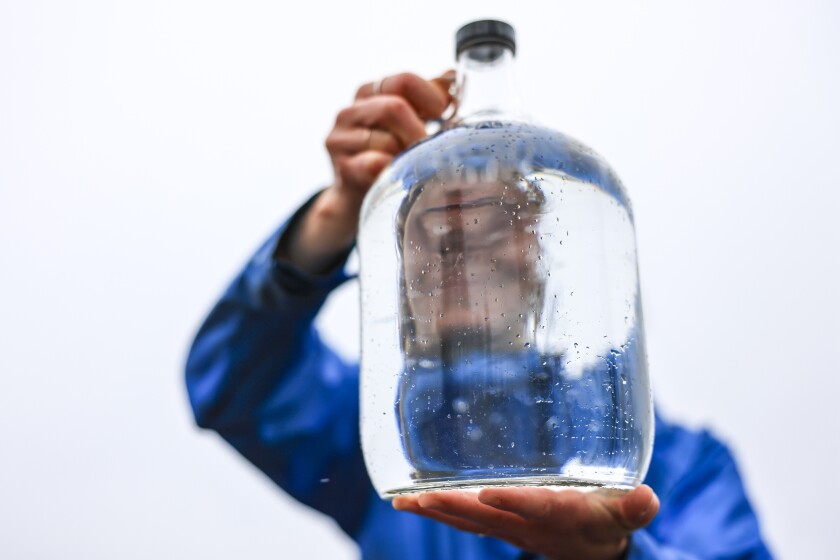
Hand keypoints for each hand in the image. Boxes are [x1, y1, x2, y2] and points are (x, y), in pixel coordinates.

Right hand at [281, 71, 453, 273]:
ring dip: (406, 156)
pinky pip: (375, 165)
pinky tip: (395, 176)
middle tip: (430, 149)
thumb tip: (452, 75)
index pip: (403, 80)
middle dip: (419, 131)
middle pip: (394, 108)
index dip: (431, 95)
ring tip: (411, 166)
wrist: (360, 194)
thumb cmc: (389, 152)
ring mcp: (340, 139)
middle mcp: (349, 111)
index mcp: (368, 92)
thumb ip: (428, 98)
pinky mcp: (342, 168)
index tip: (443, 113)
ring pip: (387, 140)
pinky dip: (392, 171)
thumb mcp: (409, 120)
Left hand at [392, 485, 658, 559]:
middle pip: (486, 518)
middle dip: (453, 507)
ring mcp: (508, 528)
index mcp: (559, 517)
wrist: (592, 550)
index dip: (514, 503)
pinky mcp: (498, 523)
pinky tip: (412, 500)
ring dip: (435, 512)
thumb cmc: (606, 523)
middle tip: (419, 497)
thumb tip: (647, 498)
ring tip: (401, 502)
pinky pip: (464, 519)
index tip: (487, 495)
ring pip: (467, 521)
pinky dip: (438, 511)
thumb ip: (634, 509)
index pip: (535, 508)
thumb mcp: (624, 517)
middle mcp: (527, 526)